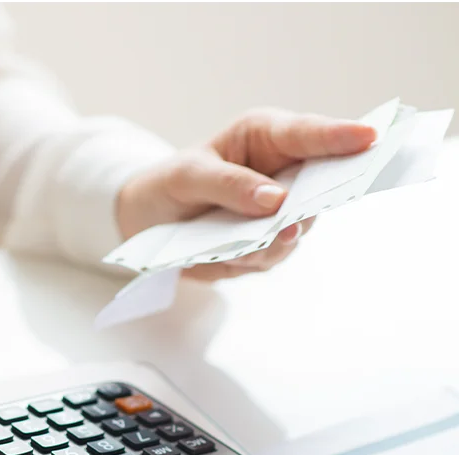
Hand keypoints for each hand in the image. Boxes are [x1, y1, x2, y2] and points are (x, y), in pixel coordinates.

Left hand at [116, 109, 376, 280]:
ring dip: (279, 235)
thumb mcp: (187, 176)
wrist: (149, 222)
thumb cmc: (171, 183)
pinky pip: (274, 254)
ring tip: (261, 238)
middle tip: (314, 206)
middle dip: (323, 195)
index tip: (370, 136)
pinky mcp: (268, 245)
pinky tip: (240, 253)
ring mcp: (281, 212)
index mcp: (266, 138)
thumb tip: (276, 200)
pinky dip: (257, 256)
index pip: (308, 134)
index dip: (341, 136)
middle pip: (322, 183)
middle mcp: (283, 173)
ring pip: (299, 227)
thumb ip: (229, 184)